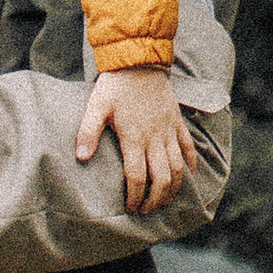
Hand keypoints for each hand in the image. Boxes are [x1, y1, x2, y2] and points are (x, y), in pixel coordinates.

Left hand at [76, 63, 193, 211]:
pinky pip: (188, 148)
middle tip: (146, 211)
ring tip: (164, 201)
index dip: (134, 196)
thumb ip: (87, 132)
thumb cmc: (115, 85)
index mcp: (134, 137)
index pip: (137, 176)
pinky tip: (189, 179)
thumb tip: (81, 158)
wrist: (139, 60)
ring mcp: (169, 130)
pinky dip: (191, 166)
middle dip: (155, 200)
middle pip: (162, 178)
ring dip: (173, 189)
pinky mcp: (177, 122)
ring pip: (178, 168)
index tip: (130, 208)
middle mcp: (155, 138)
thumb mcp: (96, 106)